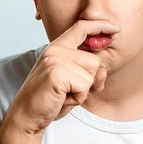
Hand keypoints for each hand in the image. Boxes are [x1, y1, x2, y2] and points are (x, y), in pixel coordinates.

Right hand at [2, 20, 120, 134]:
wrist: (26, 117)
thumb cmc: (50, 100)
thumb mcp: (74, 85)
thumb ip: (90, 74)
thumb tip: (102, 71)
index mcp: (57, 47)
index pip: (81, 27)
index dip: (101, 26)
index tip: (116, 28)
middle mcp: (55, 49)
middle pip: (94, 61)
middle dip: (88, 82)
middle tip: (68, 91)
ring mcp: (55, 59)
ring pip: (92, 73)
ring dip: (82, 91)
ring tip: (63, 94)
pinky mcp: (56, 73)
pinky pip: (85, 86)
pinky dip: (78, 98)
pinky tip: (61, 99)